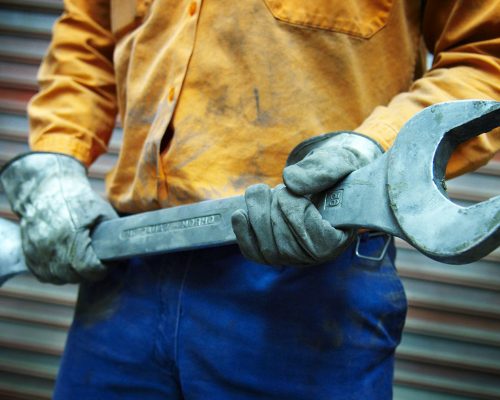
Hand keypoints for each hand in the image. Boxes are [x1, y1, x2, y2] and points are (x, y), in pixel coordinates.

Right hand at [1, 153, 117, 283]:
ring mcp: (37, 253)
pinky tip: (65, 262)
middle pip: (74, 277)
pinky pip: (44, 275)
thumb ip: (113, 233)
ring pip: (59, 279)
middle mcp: (51, 247)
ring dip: (72, 275)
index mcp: (71, 236)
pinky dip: (56, 273)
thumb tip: (126, 249)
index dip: (101, 269)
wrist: (45, 190)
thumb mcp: (102, 212)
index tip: (106, 263)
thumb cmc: (77, 200)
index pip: (89, 269)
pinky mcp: (29, 255)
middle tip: (95, 262)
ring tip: (80, 262)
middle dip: (88, 272)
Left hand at [232, 132, 381, 266]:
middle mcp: (318, 254)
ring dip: (257, 216)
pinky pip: (255, 253)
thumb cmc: (336, 171)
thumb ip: (322, 170)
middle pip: (287, 247)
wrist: (326, 178)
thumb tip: (290, 181)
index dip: (296, 215)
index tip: (288, 191)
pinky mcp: (276, 252)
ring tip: (260, 193)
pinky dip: (243, 234)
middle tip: (273, 188)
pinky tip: (239, 214)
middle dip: (272, 212)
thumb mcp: (337, 162)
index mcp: (341, 237)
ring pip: (268, 250)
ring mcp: (295, 256)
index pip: (316, 242)